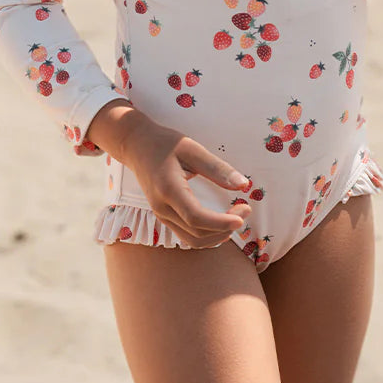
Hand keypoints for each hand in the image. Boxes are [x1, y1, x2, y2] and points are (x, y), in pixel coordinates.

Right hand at [122, 117, 252, 247]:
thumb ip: (217, 168)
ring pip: (193, 240)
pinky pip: (187, 235)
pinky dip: (207, 234)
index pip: (197, 218)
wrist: (136, 145)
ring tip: (236, 216)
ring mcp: (161, 215)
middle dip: (225, 228)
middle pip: (197, 233)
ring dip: (218, 235)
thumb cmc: (165, 143)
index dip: (221, 222)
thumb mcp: (192, 149)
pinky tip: (221, 221)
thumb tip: (244, 185)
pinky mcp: (164, 216)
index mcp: (169, 189)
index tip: (242, 215)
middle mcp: (162, 207)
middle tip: (245, 209)